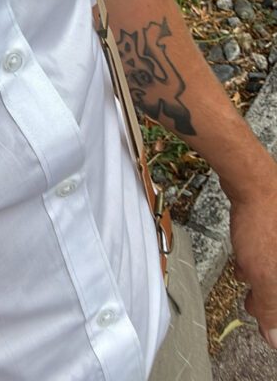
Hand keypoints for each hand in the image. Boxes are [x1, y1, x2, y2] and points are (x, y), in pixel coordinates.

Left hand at [228, 163, 276, 349]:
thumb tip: (276, 339)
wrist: (251, 180)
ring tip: (246, 277)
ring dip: (262, 279)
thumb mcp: (265, 275)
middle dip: (269, 297)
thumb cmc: (263, 221)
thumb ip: (272, 309)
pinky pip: (273, 254)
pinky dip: (260, 261)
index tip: (266, 324)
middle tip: (253, 304)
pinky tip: (244, 262)